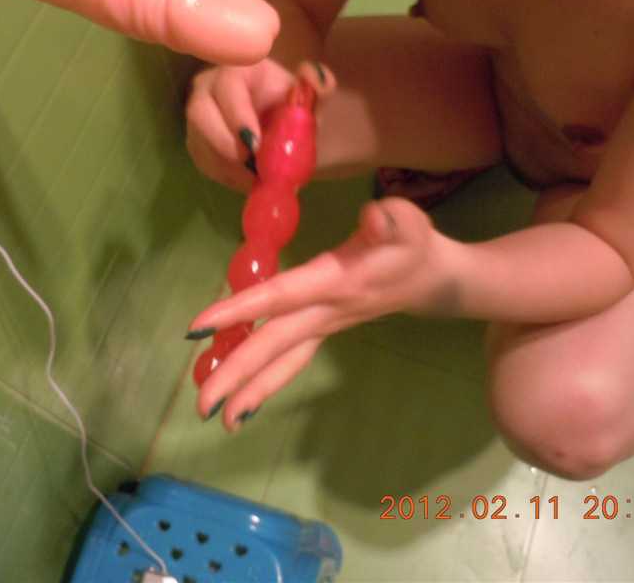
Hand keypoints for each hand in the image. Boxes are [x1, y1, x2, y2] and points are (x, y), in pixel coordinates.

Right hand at [185, 59, 334, 191]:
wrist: (279, 122)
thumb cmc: (291, 104)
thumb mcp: (309, 95)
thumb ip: (319, 84)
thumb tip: (318, 81)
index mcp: (238, 70)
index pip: (228, 86)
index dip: (238, 116)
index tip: (255, 145)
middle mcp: (209, 88)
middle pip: (200, 113)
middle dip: (224, 144)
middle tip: (253, 167)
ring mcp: (198, 117)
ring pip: (200, 142)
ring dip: (228, 165)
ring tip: (258, 179)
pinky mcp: (197, 142)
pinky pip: (205, 161)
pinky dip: (227, 176)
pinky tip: (249, 180)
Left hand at [189, 196, 442, 429]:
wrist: (434, 279)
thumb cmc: (413, 245)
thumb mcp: (407, 222)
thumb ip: (389, 219)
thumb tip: (373, 216)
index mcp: (336, 283)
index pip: (280, 297)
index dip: (241, 310)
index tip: (198, 327)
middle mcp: (325, 312)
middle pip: (274, 345)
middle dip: (238, 375)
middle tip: (201, 406)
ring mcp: (324, 327)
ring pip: (283, 362)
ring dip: (250, 390)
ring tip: (218, 418)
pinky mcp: (323, 330)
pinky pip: (291, 360)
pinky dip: (266, 381)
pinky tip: (242, 400)